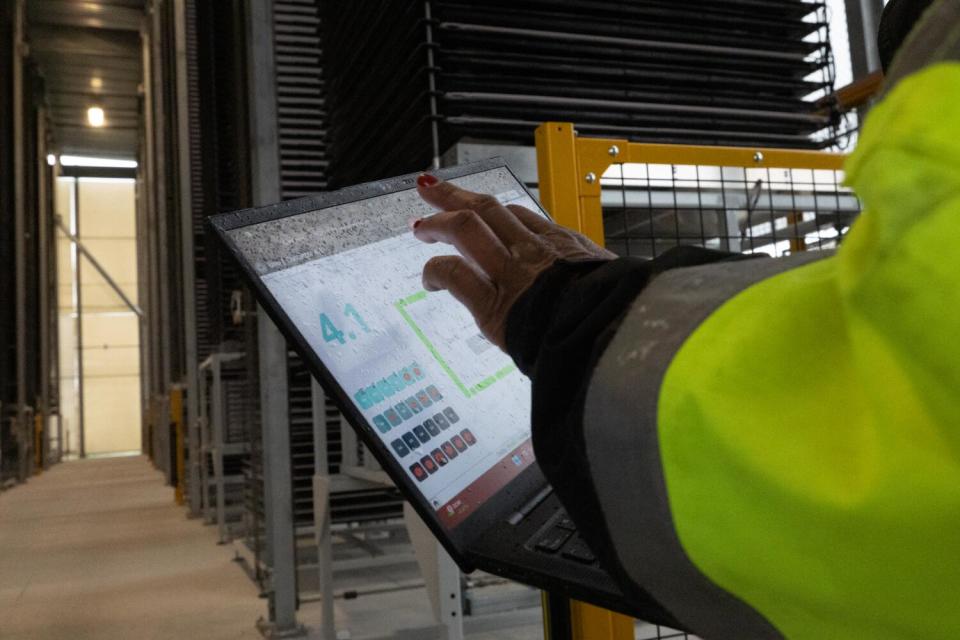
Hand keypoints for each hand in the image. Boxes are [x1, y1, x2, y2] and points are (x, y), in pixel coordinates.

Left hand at [411, 174, 615, 349]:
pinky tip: (429, 279)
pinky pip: (454, 274)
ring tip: (420, 225)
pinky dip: (436, 270)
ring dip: (438, 223)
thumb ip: (599, 278)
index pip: (521, 217)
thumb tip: (612, 284)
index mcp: (564, 245)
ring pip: (465, 229)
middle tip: (433, 189)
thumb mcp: (617, 283)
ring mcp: (511, 274)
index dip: (494, 211)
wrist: (614, 335)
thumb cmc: (621, 316)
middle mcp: (534, 251)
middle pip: (487, 209)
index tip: (479, 208)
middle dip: (455, 196)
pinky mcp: (492, 304)